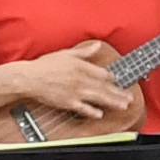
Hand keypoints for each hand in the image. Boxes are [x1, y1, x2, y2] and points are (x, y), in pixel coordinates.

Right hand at [18, 46, 140, 126]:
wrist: (29, 78)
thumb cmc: (46, 65)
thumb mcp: (66, 54)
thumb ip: (84, 52)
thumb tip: (97, 45)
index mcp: (81, 66)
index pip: (102, 73)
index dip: (112, 78)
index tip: (119, 81)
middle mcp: (81, 79)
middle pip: (104, 87)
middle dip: (118, 93)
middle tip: (130, 98)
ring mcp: (75, 92)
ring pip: (98, 97)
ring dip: (112, 102)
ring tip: (123, 106)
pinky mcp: (67, 102)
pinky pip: (83, 108)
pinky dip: (92, 111)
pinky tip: (100, 114)